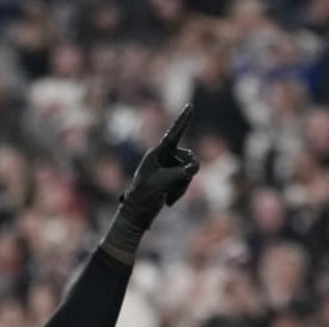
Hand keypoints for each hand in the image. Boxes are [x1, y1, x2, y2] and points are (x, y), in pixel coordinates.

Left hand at [120, 104, 199, 222]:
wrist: (135, 218)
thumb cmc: (144, 198)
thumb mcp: (165, 183)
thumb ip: (183, 172)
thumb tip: (194, 167)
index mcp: (156, 154)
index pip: (173, 134)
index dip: (183, 120)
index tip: (190, 106)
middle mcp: (162, 158)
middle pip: (188, 158)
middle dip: (185, 174)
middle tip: (171, 188)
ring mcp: (167, 169)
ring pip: (189, 170)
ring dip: (182, 186)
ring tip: (167, 197)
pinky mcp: (170, 179)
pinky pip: (186, 180)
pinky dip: (180, 191)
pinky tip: (168, 202)